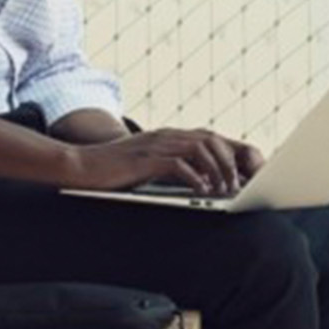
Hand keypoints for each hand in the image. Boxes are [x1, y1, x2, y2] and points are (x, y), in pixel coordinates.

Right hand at [83, 127, 259, 196]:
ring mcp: (156, 145)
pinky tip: (201, 192)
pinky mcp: (145, 159)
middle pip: (213, 139)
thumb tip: (202, 182)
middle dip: (232, 160)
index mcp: (170, 136)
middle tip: (241, 184)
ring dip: (217, 169)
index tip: (247, 172)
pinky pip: (178, 164)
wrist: (80, 166)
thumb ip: (173, 167)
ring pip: (201, 148)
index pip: (211, 137)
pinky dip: (194, 177)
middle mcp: (166, 136)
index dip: (233, 152)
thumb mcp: (149, 166)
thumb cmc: (114, 171)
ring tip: (224, 190)